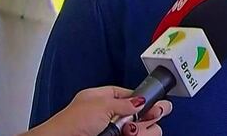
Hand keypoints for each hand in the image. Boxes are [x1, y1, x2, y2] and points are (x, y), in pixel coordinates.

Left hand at [22, 86, 172, 135]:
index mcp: (105, 98)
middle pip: (144, 113)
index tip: (155, 105)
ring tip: (129, 133)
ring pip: (145, 129)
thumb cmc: (71, 122)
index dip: (145, 100)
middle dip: (147, 116)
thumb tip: (142, 100)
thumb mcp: (100, 105)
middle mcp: (113, 115)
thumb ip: (124, 102)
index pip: (133, 95)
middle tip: (143, 119)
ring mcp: (116, 131)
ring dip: (143, 130)